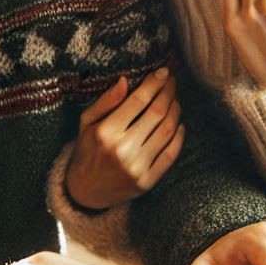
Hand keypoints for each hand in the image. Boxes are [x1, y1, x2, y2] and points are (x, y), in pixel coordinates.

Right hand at [65, 68, 184, 209]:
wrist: (86, 192)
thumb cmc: (86, 151)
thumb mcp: (86, 123)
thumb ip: (106, 101)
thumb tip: (125, 80)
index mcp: (106, 132)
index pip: (138, 100)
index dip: (154, 83)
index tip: (162, 72)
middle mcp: (123, 150)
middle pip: (157, 112)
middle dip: (168, 92)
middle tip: (172, 81)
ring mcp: (138, 167)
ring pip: (168, 131)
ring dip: (175, 110)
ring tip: (175, 99)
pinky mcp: (148, 181)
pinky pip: (171, 153)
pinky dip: (179, 136)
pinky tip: (179, 124)